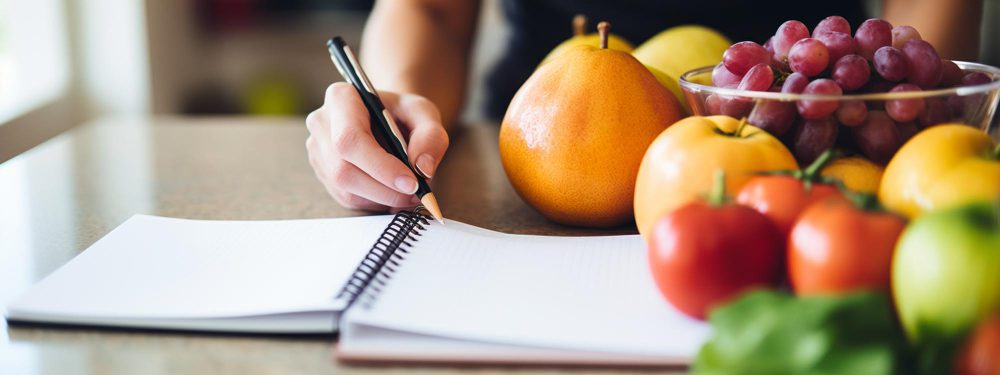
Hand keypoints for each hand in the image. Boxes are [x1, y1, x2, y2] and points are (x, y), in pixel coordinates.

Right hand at [306, 83, 448, 210]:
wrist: (388, 120)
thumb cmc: (403, 114)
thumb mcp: (425, 114)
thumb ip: (431, 136)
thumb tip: (423, 169)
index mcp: (341, 98)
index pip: (350, 138)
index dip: (380, 166)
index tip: (411, 182)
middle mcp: (321, 123)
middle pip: (343, 169)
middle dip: (384, 189)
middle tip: (416, 194)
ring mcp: (318, 150)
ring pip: (345, 188)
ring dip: (382, 198)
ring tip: (408, 192)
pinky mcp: (323, 172)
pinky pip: (346, 198)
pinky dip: (374, 201)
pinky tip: (391, 190)